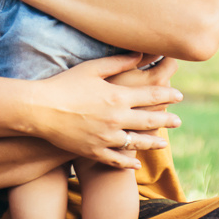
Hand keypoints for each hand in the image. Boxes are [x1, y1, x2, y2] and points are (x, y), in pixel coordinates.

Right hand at [19, 52, 181, 169]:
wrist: (39, 110)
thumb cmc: (63, 84)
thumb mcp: (91, 68)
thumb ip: (117, 62)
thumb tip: (139, 54)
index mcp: (118, 96)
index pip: (152, 95)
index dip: (168, 95)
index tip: (179, 95)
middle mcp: (116, 118)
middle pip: (150, 120)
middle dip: (166, 120)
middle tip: (178, 121)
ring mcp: (106, 137)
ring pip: (137, 143)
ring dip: (153, 143)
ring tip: (163, 144)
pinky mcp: (94, 151)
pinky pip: (116, 159)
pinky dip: (127, 163)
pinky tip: (135, 164)